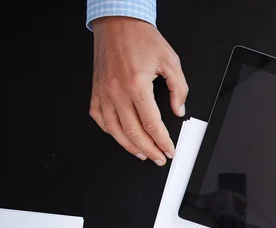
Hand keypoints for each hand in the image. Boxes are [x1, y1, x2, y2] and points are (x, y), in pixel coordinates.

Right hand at [89, 17, 187, 165]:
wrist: (118, 22)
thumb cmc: (141, 37)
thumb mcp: (170, 60)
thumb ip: (179, 89)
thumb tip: (179, 109)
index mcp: (137, 84)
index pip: (152, 124)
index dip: (163, 141)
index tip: (169, 150)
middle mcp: (117, 91)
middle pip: (133, 132)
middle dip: (149, 149)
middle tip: (159, 158)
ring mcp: (104, 92)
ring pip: (115, 130)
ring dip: (130, 146)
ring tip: (143, 154)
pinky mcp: (96, 89)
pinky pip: (99, 117)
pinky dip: (110, 130)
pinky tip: (120, 136)